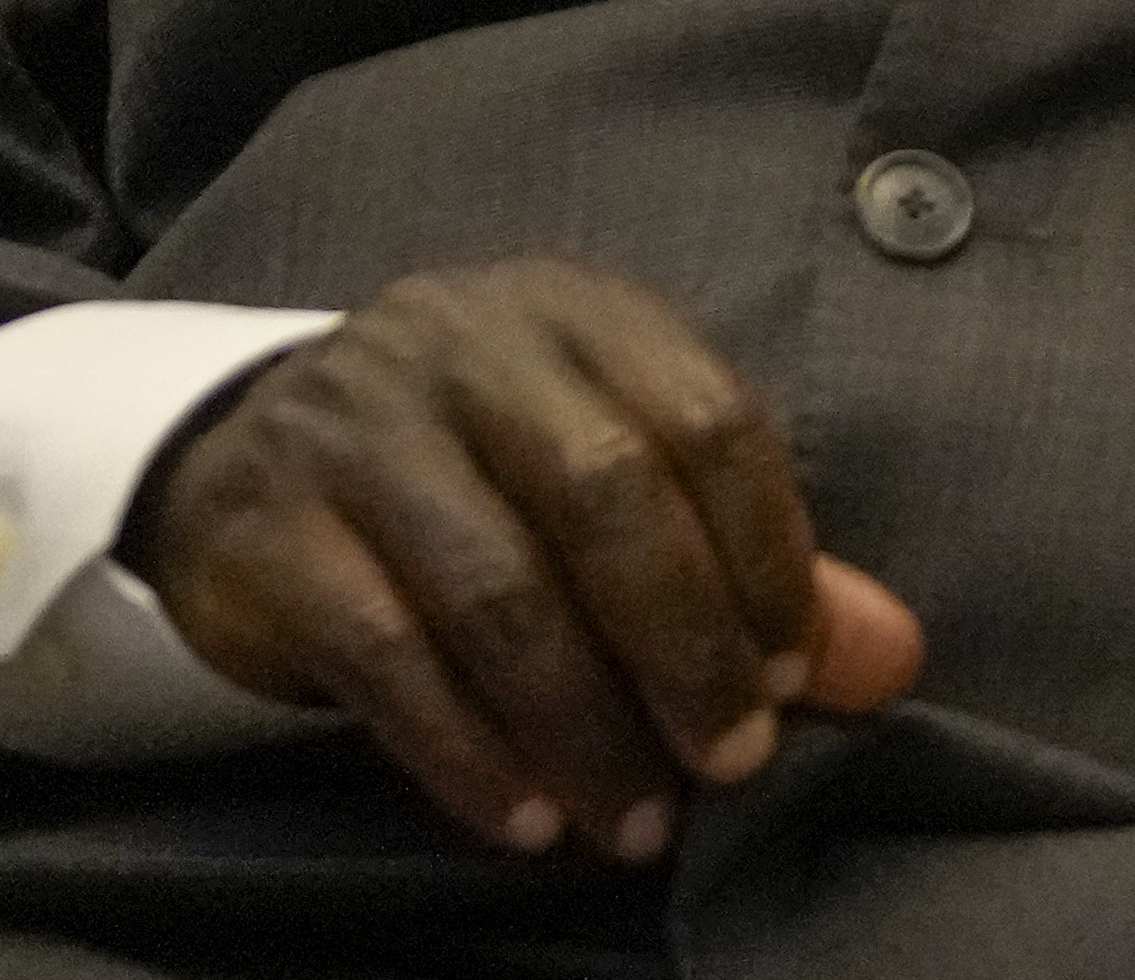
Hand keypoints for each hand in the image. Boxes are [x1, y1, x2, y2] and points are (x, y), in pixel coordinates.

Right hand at [134, 258, 925, 862]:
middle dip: (683, 645)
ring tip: (634, 822)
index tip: (792, 679)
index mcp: (577, 313)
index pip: (707, 419)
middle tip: (729, 761)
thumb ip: (747, 566)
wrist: (242, 462)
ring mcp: (356, 426)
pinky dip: (469, 751)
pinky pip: (385, 651)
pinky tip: (527, 817)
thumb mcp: (611, 484)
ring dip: (582, 725)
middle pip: (607, 493)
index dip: (766, 555)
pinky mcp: (269, 526)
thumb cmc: (477, 475)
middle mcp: (464, 342)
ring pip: (497, 586)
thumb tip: (891, 660)